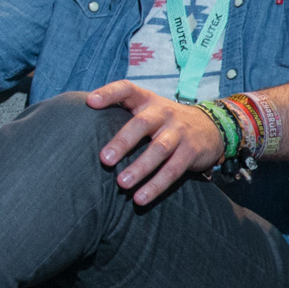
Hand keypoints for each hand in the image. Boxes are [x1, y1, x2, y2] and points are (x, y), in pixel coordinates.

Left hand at [83, 79, 226, 204]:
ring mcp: (179, 132)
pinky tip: (140, 198)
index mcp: (147, 100)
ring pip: (158, 150)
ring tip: (121, 184)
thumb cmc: (163, 121)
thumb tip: (77, 126)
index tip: (89, 102)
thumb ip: (120, 113)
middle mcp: (163, 113)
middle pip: (141, 124)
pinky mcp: (191, 151)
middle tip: (104, 159)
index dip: (108, 94)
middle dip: (122, 142)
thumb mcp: (146, 109)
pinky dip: (156, 185)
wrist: (211, 126)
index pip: (126, 89)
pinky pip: (173, 170)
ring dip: (140, 168)